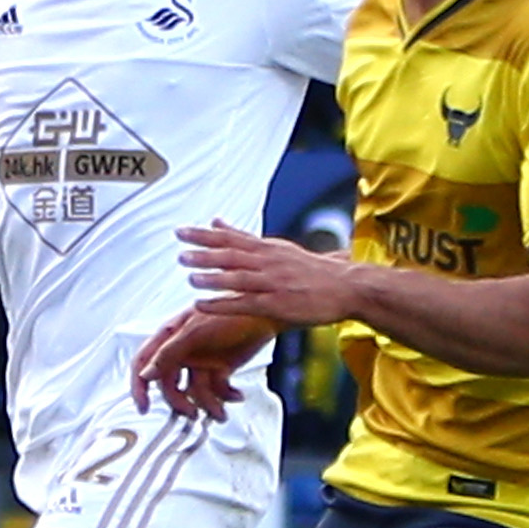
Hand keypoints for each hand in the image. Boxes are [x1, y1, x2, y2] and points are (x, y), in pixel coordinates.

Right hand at [128, 300, 274, 417]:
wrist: (265, 312)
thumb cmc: (229, 312)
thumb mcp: (193, 332)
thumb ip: (168, 354)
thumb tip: (146, 374)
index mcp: (169, 338)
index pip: (143, 364)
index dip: (139, 386)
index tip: (144, 407)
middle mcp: (182, 351)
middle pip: (170, 385)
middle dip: (180, 402)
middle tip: (192, 414)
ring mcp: (201, 361)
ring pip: (195, 392)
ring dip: (208, 405)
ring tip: (220, 412)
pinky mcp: (221, 368)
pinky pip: (217, 390)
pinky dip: (226, 397)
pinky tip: (236, 395)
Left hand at [169, 223, 361, 330]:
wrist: (347, 286)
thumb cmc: (310, 269)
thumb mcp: (276, 247)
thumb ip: (243, 237)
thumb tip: (215, 221)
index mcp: (267, 247)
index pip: (230, 238)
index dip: (204, 235)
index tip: (181, 232)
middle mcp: (269, 262)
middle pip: (232, 256)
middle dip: (205, 254)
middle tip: (182, 254)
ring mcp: (273, 283)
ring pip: (238, 279)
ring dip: (213, 279)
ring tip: (190, 277)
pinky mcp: (278, 304)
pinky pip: (245, 304)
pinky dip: (222, 304)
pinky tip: (202, 305)